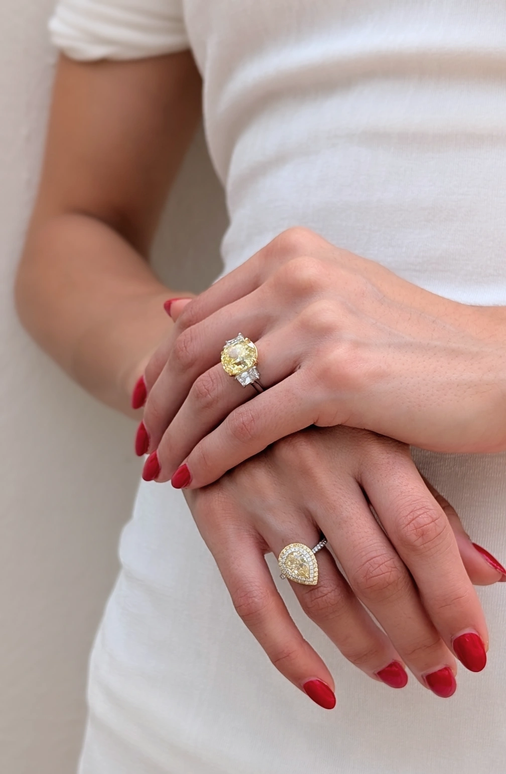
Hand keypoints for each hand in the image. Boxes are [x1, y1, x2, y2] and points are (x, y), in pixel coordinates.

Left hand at [139, 227, 505, 487]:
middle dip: (157, 404)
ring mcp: (318, 322)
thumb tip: (175, 310)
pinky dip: (213, 455)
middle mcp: (299, 277)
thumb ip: (257, 303)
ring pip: (212, 389)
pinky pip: (248, 424)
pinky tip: (196, 479)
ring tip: (161, 469)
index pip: (196, 316)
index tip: (143, 404)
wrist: (498, 369)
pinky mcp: (337, 375)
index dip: (160, 366)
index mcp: (292, 253)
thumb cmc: (417, 346)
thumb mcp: (333, 302)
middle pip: (192, 350)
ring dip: (177, 435)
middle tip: (142, 446)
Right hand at [180, 426, 499, 705]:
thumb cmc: (318, 420)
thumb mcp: (381, 444)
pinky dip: (289, 656)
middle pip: (378, 573)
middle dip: (417, 638)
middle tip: (440, 678)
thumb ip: (431, 508)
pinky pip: (253, 603)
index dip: (454, 600)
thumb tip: (491, 573)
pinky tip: (323, 687)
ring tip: (395, 677)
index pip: (424, 534)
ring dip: (366, 650)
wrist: (219, 376)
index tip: (474, 650)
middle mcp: (319, 465)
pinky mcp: (218, 514)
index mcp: (370, 442)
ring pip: (323, 596)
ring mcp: (264, 491)